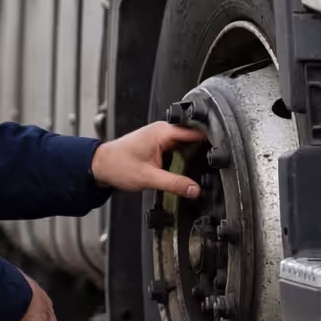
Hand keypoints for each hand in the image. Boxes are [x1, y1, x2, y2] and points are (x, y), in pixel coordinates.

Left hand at [91, 122, 205, 198]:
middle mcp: (163, 131)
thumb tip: (194, 189)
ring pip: (187, 144)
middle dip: (204, 151)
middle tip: (214, 166)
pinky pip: (178, 149)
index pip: (196, 131)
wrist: (99, 166)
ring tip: (204, 168)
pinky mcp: (158, 145)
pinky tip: (188, 169)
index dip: (211, 142)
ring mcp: (161, 137)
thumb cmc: (117, 166)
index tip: (220, 154)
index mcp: (163, 132)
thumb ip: (174, 184)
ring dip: (194, 156)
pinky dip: (184, 159)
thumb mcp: (148, 178)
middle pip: (194, 137)